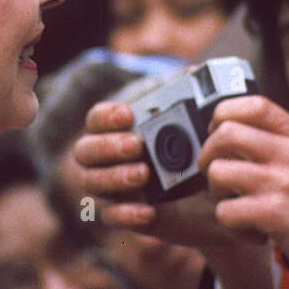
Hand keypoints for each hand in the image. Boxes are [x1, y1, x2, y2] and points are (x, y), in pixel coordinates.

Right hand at [68, 100, 242, 249]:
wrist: (203, 195)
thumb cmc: (187, 148)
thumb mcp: (186, 122)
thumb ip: (186, 96)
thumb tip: (195, 71)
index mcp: (113, 130)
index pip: (95, 119)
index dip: (106, 116)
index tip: (129, 114)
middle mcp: (102, 159)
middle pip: (85, 151)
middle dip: (108, 146)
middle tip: (136, 145)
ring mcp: (108, 187)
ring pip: (92, 182)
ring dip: (114, 177)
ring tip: (143, 174)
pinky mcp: (120, 214)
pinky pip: (110, 217)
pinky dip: (125, 214)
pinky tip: (147, 212)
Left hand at [197, 95, 288, 275]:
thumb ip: (280, 140)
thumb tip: (230, 129)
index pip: (254, 105)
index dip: (224, 114)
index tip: (216, 131)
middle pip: (225, 133)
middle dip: (208, 154)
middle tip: (216, 173)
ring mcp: (283, 183)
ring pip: (218, 172)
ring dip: (216, 193)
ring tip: (235, 204)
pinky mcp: (274, 214)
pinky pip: (225, 211)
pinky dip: (230, 225)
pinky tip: (250, 230)